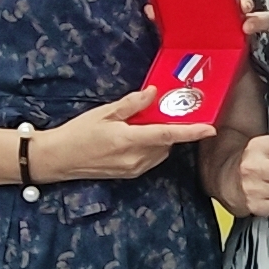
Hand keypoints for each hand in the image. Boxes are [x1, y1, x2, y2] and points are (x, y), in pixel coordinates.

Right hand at [34, 90, 216, 183]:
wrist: (58, 159)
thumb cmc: (78, 132)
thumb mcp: (104, 112)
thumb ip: (132, 104)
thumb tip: (154, 93)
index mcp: (128, 140)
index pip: (167, 136)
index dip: (191, 132)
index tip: (210, 128)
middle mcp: (135, 159)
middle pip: (166, 143)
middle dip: (169, 128)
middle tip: (159, 112)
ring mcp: (133, 169)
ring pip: (160, 152)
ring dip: (160, 139)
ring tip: (141, 125)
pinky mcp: (130, 174)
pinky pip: (151, 159)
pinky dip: (151, 147)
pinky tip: (136, 137)